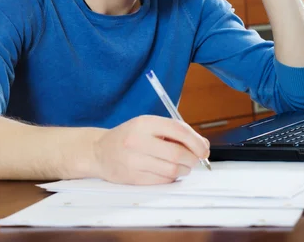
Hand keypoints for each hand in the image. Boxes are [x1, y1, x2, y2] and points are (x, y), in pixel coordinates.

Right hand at [92, 115, 209, 184]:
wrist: (99, 151)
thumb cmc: (129, 136)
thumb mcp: (148, 125)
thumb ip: (174, 131)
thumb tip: (202, 144)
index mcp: (144, 123)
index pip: (178, 130)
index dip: (196, 141)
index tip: (204, 149)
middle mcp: (138, 141)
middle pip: (177, 154)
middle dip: (192, 159)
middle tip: (195, 159)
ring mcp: (134, 161)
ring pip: (172, 170)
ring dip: (184, 170)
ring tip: (181, 165)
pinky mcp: (133, 178)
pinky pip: (162, 180)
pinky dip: (171, 177)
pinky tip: (167, 171)